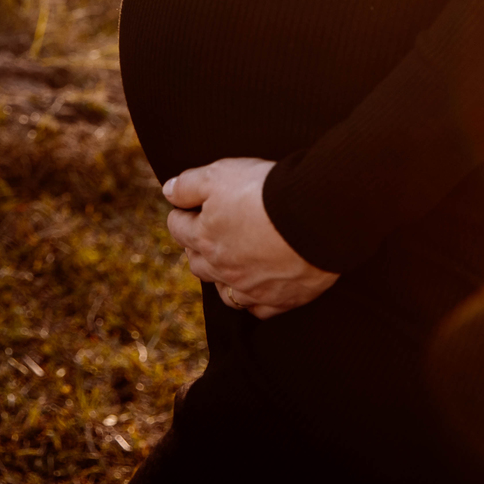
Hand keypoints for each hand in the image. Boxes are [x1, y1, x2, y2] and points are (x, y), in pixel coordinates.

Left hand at [163, 158, 338, 318]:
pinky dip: (255, 300)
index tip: (187, 206)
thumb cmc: (266, 192)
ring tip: (228, 263)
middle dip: (197, 247)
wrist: (315, 217)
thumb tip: (168, 191)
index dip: (181, 213)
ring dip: (222, 278)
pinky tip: (259, 288)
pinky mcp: (280, 299)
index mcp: (205, 238)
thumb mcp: (220, 174)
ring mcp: (251, 288)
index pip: (178, 227)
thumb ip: (189, 184)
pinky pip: (259, 308)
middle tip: (206, 233)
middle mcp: (223, 269)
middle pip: (197, 263)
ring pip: (225, 292)